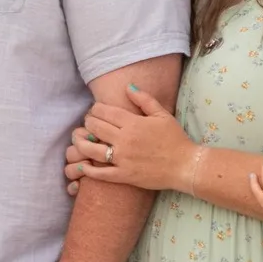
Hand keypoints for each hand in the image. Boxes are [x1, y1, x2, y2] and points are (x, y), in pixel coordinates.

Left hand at [61, 86, 196, 196]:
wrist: (185, 166)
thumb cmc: (175, 139)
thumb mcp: (162, 114)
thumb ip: (144, 99)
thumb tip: (127, 86)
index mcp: (133, 123)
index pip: (105, 112)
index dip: (95, 109)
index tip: (94, 110)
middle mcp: (124, 140)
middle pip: (95, 127)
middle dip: (87, 122)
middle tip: (86, 123)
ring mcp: (123, 159)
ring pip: (92, 149)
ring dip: (80, 142)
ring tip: (77, 139)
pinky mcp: (124, 175)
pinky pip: (101, 173)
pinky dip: (88, 169)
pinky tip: (81, 165)